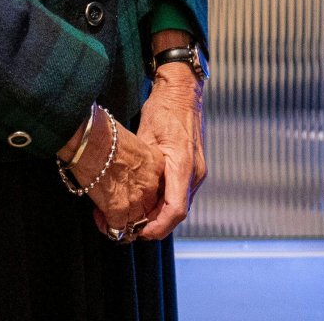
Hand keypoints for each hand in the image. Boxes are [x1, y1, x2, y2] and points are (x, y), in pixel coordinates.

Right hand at [72, 112, 164, 238]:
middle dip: (133, 213)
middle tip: (118, 209)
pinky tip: (99, 216)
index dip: (143, 196)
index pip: (157, 191)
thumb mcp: (133, 144)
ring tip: (106, 216)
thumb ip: (137, 163)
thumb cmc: (105, 135)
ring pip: (134, 224)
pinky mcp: (119, 209)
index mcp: (157, 165)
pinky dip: (108, 226)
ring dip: (121, 223)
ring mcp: (137, 198)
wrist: (91, 138)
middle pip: (148, 210)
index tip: (130, 194)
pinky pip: (118, 229)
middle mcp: (151, 184)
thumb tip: (127, 173)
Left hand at [134, 66, 206, 239]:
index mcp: (183, 164)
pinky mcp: (195, 168)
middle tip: (130, 228)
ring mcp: (198, 171)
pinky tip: (148, 200)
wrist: (183, 90)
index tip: (139, 232)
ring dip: (161, 215)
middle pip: (178, 213)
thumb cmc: (164, 108)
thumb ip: (141, 166)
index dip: (157, 227)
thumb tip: (126, 193)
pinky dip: (166, 203)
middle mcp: (196, 172)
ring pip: (181, 205)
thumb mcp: (145, 135)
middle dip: (156, 226)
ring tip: (135, 216)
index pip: (176, 210)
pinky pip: (181, 193)